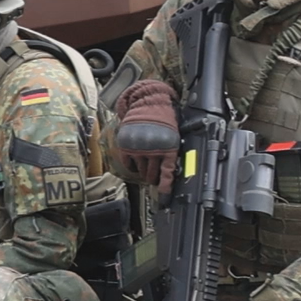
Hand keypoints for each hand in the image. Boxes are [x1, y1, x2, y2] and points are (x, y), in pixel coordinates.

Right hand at [114, 79, 179, 193]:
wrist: (148, 104)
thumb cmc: (164, 120)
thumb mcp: (174, 136)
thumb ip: (171, 154)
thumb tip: (170, 174)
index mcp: (168, 147)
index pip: (167, 173)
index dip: (165, 187)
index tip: (164, 197)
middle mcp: (153, 149)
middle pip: (152, 174)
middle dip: (153, 178)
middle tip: (154, 178)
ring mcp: (138, 148)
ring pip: (140, 170)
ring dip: (143, 172)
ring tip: (145, 168)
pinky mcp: (126, 146)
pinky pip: (128, 164)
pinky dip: (132, 166)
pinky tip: (136, 163)